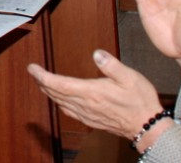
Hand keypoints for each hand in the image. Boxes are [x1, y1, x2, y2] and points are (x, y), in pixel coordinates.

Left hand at [28, 50, 164, 141]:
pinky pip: (69, 111)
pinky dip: (60, 103)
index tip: (32, 68)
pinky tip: (60, 100)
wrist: (148, 127)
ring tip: (43, 82)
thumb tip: (97, 53)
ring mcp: (87, 114)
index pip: (59, 84)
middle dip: (42, 82)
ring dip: (49, 92)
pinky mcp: (91, 121)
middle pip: (55, 93)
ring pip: (60, 103)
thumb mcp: (130, 78)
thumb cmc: (140, 101)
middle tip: (34, 72)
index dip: (42, 76)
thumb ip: (112, 65)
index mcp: (91, 92)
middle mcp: (85, 105)